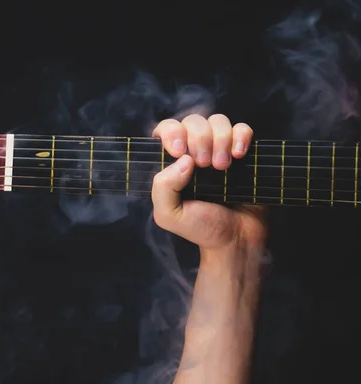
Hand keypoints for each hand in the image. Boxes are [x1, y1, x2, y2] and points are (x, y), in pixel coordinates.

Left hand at [151, 114, 266, 254]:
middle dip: (198, 138)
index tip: (178, 150)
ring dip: (220, 138)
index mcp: (172, 163)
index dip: (171, 132)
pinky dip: (241, 135)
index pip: (165, 129)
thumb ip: (162, 188)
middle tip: (206, 165)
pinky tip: (239, 154)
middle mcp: (194, 151)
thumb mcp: (169, 214)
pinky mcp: (243, 151)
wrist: (238, 239)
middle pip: (192, 121)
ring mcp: (220, 149)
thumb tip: (183, 158)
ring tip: (223, 167)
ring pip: (217, 121)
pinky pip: (242, 128)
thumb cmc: (201, 228)